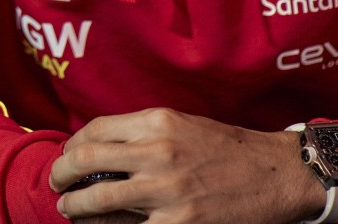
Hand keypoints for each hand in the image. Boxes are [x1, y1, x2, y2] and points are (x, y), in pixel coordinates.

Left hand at [47, 107, 325, 223]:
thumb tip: (101, 147)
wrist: (279, 174)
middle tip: (57, 183)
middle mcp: (158, 152)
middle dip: (62, 174)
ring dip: (75, 206)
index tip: (67, 156)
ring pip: (99, 198)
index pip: (95, 131)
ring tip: (69, 208)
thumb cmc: (229, 150)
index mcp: (157, 122)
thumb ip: (144, 133)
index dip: (73, 145)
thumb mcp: (183, 125)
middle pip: (86, 160)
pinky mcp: (181, 222)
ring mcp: (168, 190)